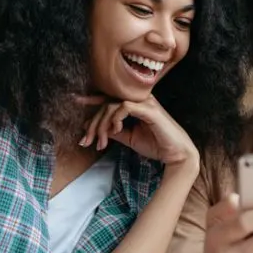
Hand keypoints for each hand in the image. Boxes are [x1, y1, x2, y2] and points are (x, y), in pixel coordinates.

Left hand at [75, 95, 198, 167]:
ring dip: (102, 125)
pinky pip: (124, 107)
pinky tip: (116, 131)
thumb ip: (114, 131)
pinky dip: (116, 119)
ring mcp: (145, 103)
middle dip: (93, 123)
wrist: (176, 154)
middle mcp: (140, 100)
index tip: (76, 100)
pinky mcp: (149, 110)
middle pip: (107, 103)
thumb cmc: (156, 145)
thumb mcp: (129, 138)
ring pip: (112, 105)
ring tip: (101, 142)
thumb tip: (93, 127)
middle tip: (86, 141)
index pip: (110, 97)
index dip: (92, 99)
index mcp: (136, 104)